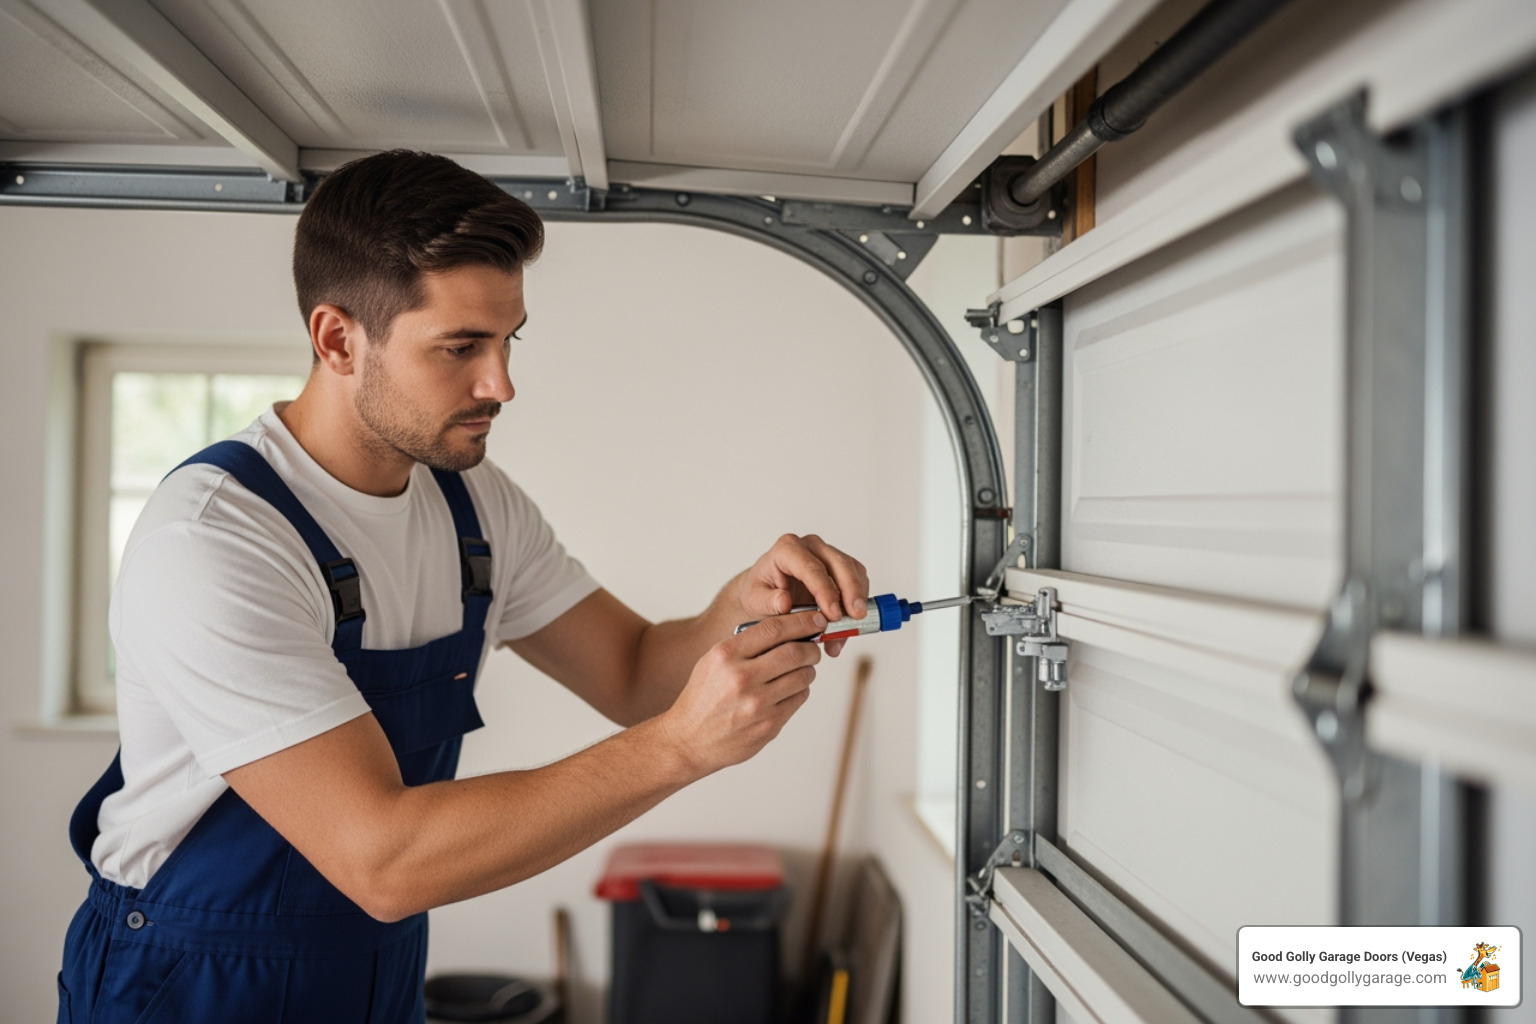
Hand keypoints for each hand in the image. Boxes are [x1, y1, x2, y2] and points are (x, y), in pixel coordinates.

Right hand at [659, 609, 825, 773]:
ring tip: (800, 670)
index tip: (817, 620)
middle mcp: (741, 678)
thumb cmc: (703, 696)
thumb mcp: (713, 661)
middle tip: (813, 648)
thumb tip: (790, 630)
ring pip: (803, 676)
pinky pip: (799, 699)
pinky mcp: (769, 725)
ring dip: (808, 670)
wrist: (689, 740)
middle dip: (811, 648)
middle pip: (795, 652)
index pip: (774, 629)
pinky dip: (800, 690)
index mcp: (726, 655)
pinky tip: (788, 690)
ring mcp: (757, 704)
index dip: (802, 621)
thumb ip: (746, 644)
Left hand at [738, 534, 868, 656]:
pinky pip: (858, 578)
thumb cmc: (761, 592)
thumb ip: (768, 601)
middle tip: (855, 617)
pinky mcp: (840, 565)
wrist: (767, 590)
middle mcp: (810, 546)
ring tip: (851, 627)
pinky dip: (858, 600)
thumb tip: (784, 602)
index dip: (825, 591)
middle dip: (851, 591)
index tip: (833, 614)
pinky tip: (851, 621)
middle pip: (839, 563)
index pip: (811, 567)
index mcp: (787, 549)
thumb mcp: (755, 599)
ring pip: (853, 570)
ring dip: (857, 598)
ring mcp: (827, 553)